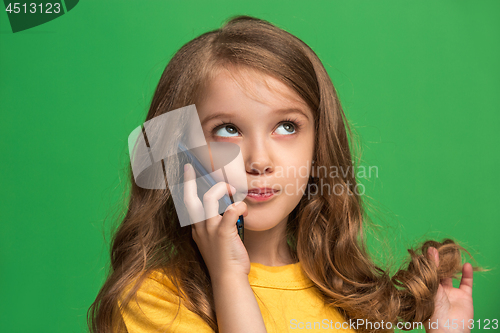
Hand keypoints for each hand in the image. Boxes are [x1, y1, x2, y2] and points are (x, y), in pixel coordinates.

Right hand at [183, 163, 249, 280]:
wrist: (228, 279)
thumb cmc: (224, 259)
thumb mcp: (213, 240)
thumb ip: (215, 223)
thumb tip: (226, 206)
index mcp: (196, 228)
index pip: (187, 203)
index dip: (186, 185)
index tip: (188, 170)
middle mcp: (200, 227)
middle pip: (190, 198)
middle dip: (189, 180)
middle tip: (192, 167)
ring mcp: (210, 230)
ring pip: (210, 198)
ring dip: (221, 189)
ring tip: (231, 190)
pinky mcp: (223, 234)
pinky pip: (231, 211)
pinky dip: (239, 206)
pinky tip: (244, 208)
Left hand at [425, 247, 473, 332]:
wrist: (448, 329)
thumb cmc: (432, 309)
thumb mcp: (429, 284)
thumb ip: (431, 267)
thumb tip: (431, 249)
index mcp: (424, 289)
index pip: (425, 272)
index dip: (426, 262)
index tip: (426, 248)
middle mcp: (437, 291)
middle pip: (438, 273)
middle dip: (439, 262)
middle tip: (440, 247)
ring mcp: (451, 294)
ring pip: (452, 276)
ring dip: (452, 266)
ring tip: (452, 252)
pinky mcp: (464, 297)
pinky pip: (466, 283)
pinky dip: (467, 274)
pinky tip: (466, 264)